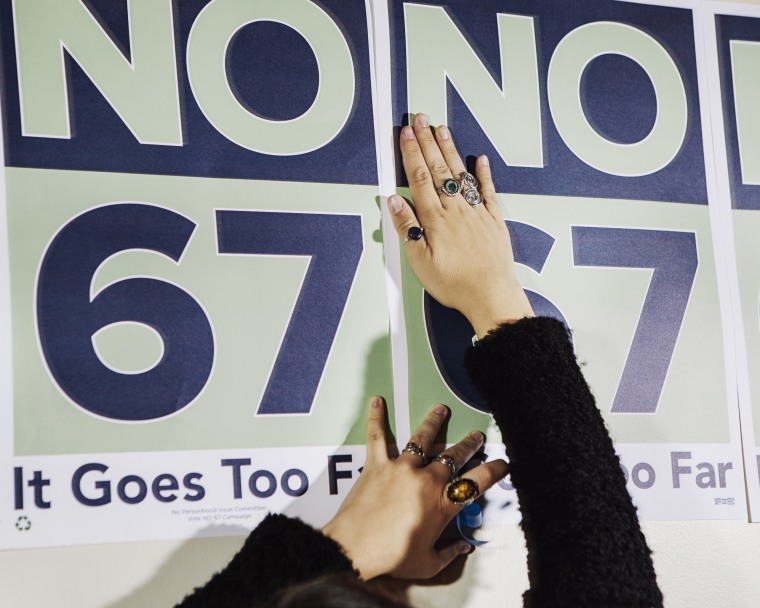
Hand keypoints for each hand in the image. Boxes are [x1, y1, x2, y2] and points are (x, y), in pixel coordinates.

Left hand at [322, 396, 507, 579]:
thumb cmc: (391, 557)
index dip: (493, 471)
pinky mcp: (378, 464)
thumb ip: (449, 552)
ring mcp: (402, 468)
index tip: (502, 463)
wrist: (354, 549)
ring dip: (433, 423)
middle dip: (468, 444)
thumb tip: (463, 547)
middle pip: (453, 455)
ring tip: (441, 410)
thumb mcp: (428, 563)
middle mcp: (426, 480)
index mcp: (443, 504)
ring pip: (422, 439)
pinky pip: (378, 437)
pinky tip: (378, 401)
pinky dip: (377, 418)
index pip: (476, 482)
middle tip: (477, 436)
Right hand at [388, 114, 532, 336]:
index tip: (405, 133)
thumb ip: (408, 228)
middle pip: (438, 169)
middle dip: (428, 141)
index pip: (419, 177)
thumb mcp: (420, 262)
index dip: (411, 153)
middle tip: (421, 119)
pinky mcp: (493, 221)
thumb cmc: (455, 284)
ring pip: (461, 174)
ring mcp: (476, 213)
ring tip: (442, 129)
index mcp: (435, 219)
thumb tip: (395, 201)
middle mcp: (456, 210)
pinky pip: (488, 191)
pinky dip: (484, 173)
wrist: (492, 295)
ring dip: (450, 150)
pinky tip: (480, 159)